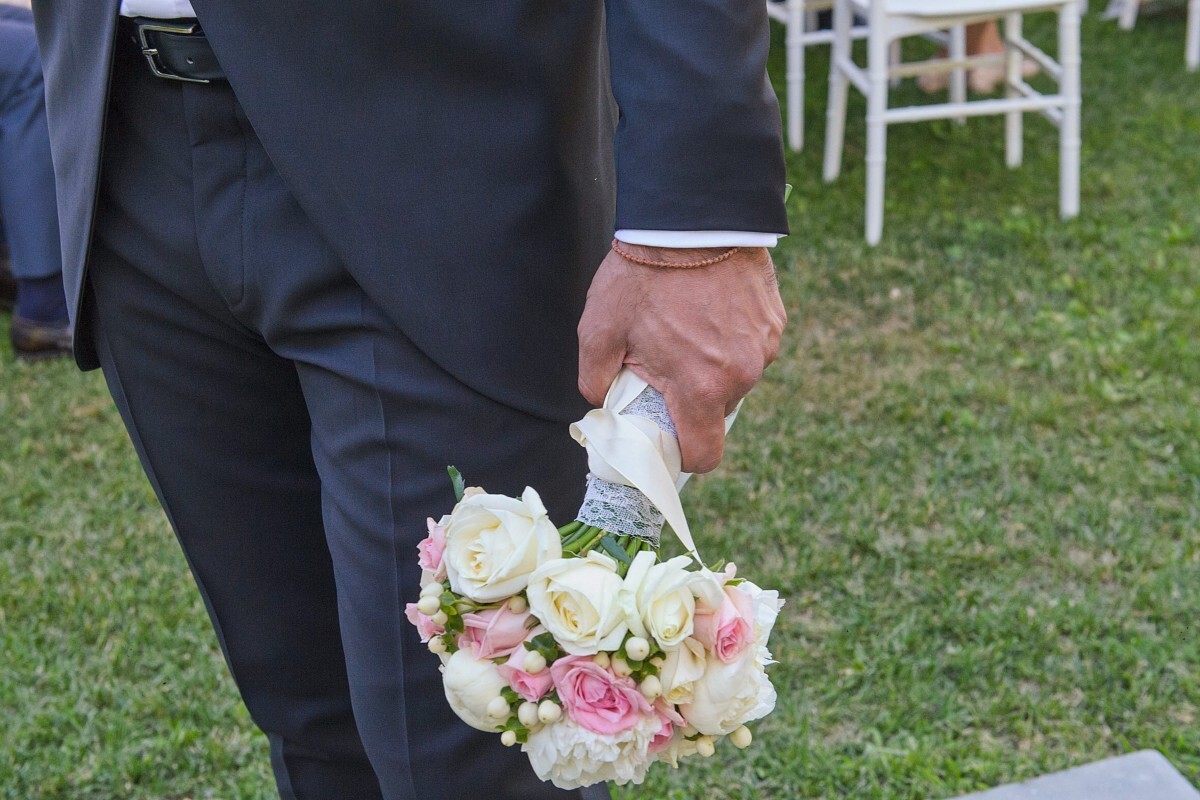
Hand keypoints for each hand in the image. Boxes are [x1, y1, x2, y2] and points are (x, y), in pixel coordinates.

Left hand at [577, 244, 785, 473]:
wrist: (691, 218)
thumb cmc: (643, 275)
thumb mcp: (598, 330)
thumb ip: (594, 381)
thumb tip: (601, 402)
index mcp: (700, 387)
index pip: (704, 455)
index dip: (683, 454)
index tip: (668, 436)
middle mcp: (741, 374)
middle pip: (717, 412)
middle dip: (693, 399)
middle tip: (667, 363)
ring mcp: (763, 346)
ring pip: (736, 378)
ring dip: (714, 366)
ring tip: (688, 328)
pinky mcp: (775, 321)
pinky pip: (751, 347)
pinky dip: (731, 339)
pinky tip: (709, 309)